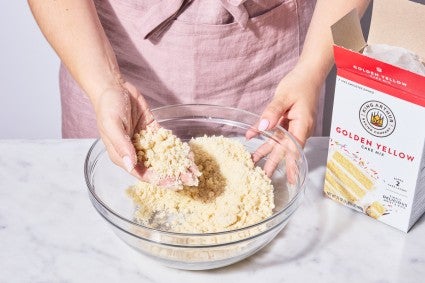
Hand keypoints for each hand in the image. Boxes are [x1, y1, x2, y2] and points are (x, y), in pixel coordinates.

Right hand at [94, 81, 199, 187]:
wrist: (113, 86)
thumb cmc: (107, 106)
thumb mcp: (112, 126)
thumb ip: (122, 146)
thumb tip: (130, 166)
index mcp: (121, 155)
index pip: (141, 173)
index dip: (157, 179)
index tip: (173, 183)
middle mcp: (133, 151)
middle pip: (155, 167)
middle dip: (173, 174)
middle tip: (190, 179)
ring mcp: (144, 141)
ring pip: (163, 156)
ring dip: (178, 163)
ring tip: (194, 169)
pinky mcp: (152, 131)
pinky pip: (166, 142)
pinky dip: (177, 148)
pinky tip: (188, 153)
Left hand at [246, 64, 321, 182]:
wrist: (307, 74)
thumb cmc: (300, 83)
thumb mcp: (284, 96)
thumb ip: (272, 112)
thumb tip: (262, 128)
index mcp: (302, 125)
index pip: (295, 149)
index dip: (292, 165)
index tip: (291, 179)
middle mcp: (298, 129)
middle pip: (285, 150)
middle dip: (275, 163)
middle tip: (263, 178)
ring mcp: (293, 126)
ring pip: (278, 142)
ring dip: (266, 152)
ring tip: (253, 163)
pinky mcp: (287, 122)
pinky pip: (274, 132)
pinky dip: (263, 136)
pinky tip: (251, 138)